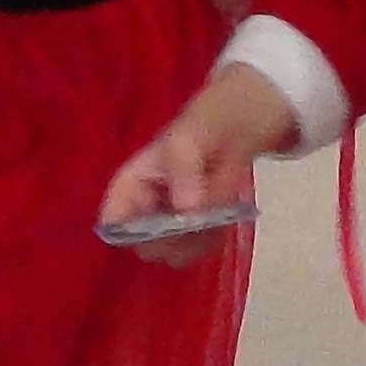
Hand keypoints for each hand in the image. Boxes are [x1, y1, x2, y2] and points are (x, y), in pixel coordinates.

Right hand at [99, 63, 296, 265]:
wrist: (251, 117)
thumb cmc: (213, 119)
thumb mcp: (194, 135)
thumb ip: (185, 170)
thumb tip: (185, 209)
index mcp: (136, 178)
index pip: (114, 212)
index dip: (124, 228)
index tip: (151, 232)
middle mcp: (148, 201)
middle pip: (140, 237)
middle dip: (163, 240)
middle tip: (190, 228)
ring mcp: (174, 215)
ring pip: (167, 247)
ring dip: (188, 246)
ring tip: (211, 225)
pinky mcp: (199, 224)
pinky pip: (194, 247)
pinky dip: (207, 245)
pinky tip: (220, 228)